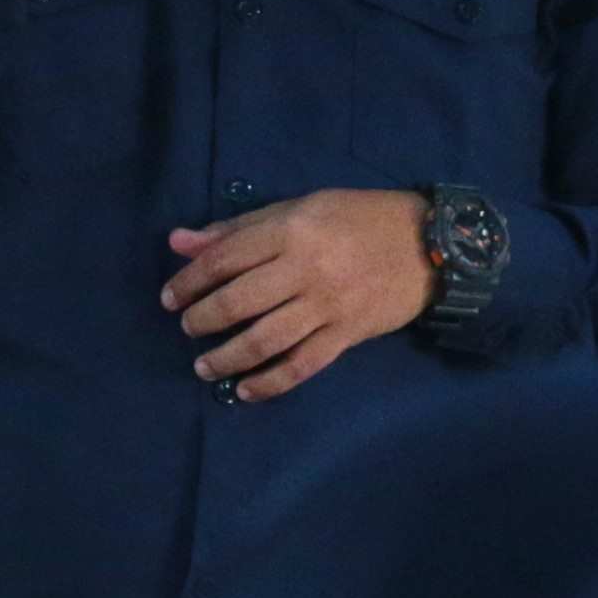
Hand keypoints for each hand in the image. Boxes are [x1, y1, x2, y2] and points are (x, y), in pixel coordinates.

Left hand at [160, 191, 429, 401]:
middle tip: (187, 329)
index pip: (226, 258)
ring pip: (266, 339)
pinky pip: (302, 366)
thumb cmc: (356, 218)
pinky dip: (270, 382)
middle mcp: (307, 268)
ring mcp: (328, 305)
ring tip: (205, 366)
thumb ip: (238, 228)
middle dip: (204, 319)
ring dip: (228, 357)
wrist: (427, 244)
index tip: (170, 297)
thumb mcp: (298, 208)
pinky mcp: (347, 335)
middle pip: (240, 301)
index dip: (190, 280)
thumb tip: (178, 242)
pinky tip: (246, 390)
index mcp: (292, 229)